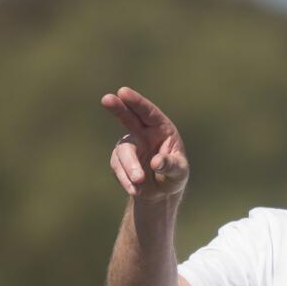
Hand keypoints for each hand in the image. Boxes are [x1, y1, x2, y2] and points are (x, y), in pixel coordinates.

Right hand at [101, 87, 188, 202]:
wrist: (160, 193)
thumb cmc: (174, 176)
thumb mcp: (180, 173)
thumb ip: (171, 166)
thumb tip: (156, 162)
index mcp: (162, 129)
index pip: (149, 113)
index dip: (136, 102)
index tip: (123, 92)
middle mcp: (143, 133)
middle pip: (128, 117)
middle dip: (118, 108)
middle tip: (107, 99)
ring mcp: (129, 145)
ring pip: (124, 151)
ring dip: (130, 166)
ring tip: (139, 182)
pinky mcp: (119, 161)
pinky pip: (118, 168)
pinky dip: (126, 179)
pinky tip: (135, 190)